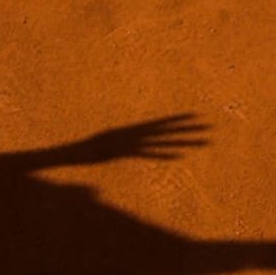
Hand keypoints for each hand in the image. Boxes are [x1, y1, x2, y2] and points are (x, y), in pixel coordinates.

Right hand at [52, 114, 208, 165]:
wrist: (67, 154)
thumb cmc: (84, 153)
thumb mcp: (103, 148)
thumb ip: (117, 148)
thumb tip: (130, 149)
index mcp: (127, 130)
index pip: (157, 124)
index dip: (177, 122)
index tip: (195, 119)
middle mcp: (130, 134)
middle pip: (164, 131)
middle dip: (186, 130)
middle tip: (208, 129)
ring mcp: (126, 143)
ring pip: (159, 141)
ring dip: (181, 141)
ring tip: (201, 141)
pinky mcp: (121, 153)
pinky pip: (144, 153)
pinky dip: (160, 154)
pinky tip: (177, 155)